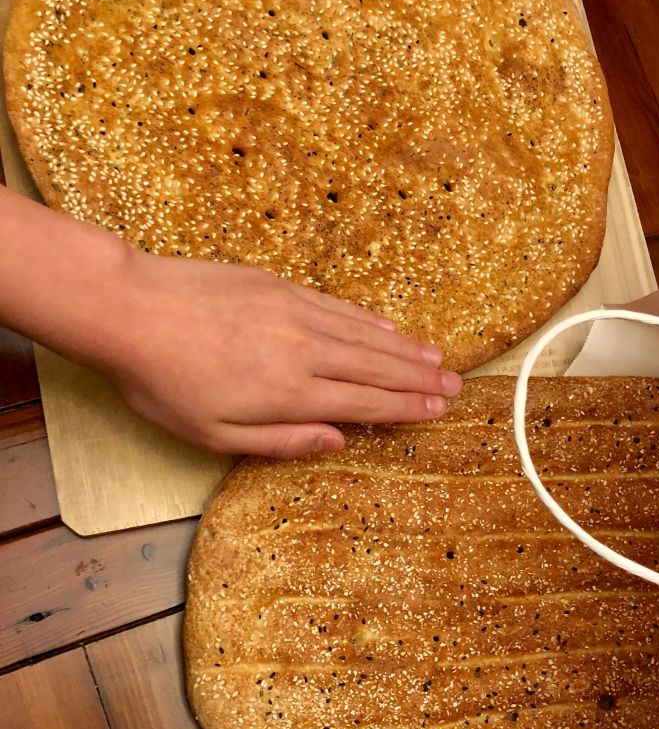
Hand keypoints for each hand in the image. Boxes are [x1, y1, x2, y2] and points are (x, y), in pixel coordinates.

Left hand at [107, 248, 461, 456]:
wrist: (132, 309)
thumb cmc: (164, 382)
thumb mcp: (215, 434)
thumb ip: (282, 440)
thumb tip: (337, 442)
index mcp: (291, 393)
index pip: (365, 402)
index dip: (406, 407)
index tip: (438, 409)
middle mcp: (305, 350)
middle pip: (376, 366)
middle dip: (420, 378)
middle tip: (456, 386)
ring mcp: (296, 313)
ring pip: (364, 334)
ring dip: (405, 348)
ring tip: (438, 358)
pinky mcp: (280, 286)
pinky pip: (338, 306)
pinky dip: (369, 319)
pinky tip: (389, 326)